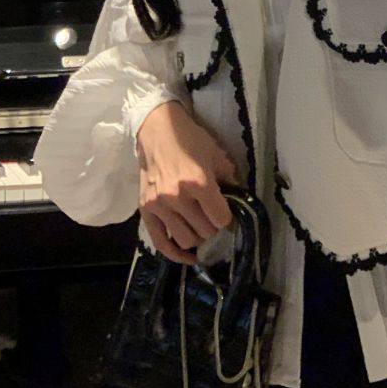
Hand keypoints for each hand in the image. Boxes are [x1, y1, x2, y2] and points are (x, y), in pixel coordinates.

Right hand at [134, 100, 238, 264]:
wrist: (157, 130)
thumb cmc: (190, 140)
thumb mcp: (217, 156)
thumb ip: (230, 181)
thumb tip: (241, 203)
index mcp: (198, 183)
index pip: (221, 219)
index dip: (227, 219)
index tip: (227, 213)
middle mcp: (177, 197)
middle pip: (204, 232)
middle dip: (213, 228)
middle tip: (213, 218)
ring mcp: (159, 205)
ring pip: (185, 240)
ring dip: (196, 237)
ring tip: (198, 226)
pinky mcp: (145, 210)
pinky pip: (161, 243)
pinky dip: (176, 254)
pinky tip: (188, 256)